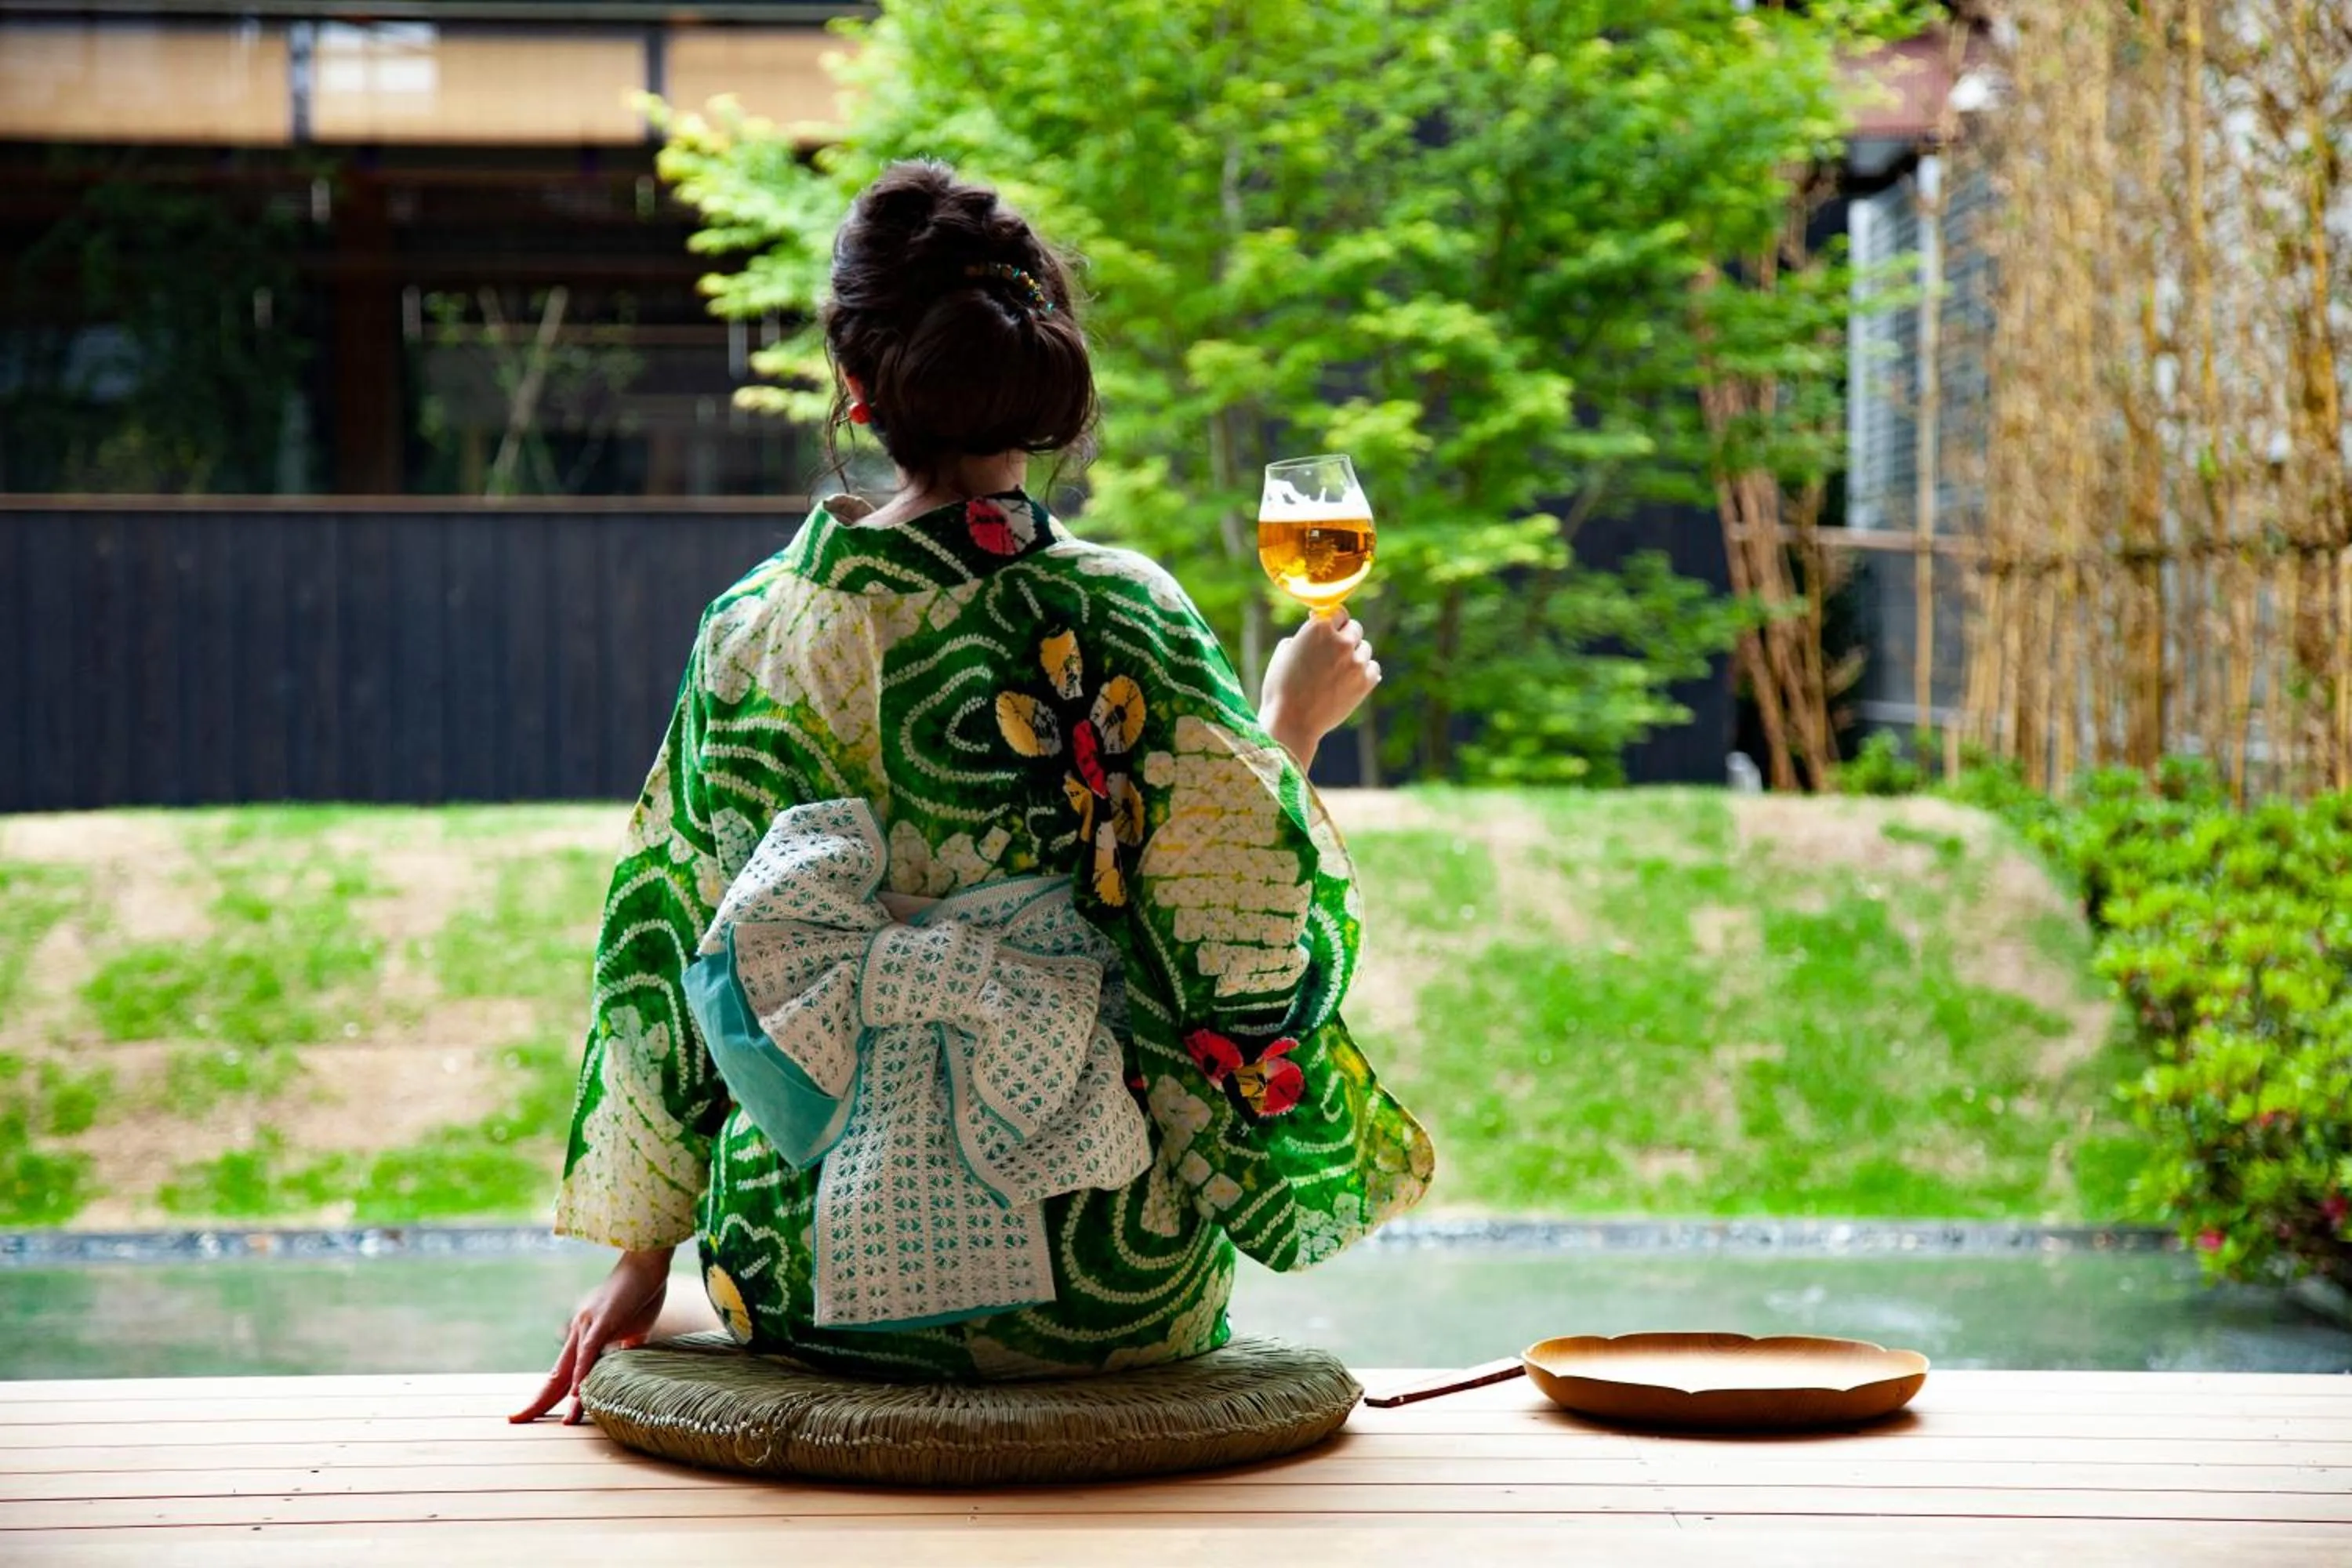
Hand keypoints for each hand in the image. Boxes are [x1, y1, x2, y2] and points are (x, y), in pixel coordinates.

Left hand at [509, 1247, 672, 1424]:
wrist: (646, 1262)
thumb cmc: (641, 1293)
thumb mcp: (633, 1330)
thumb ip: (627, 1349)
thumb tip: (630, 1367)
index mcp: (582, 1335)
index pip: (560, 1372)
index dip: (546, 1394)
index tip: (530, 1413)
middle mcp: (578, 1331)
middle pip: (555, 1374)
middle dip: (537, 1401)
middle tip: (517, 1420)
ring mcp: (588, 1325)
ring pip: (572, 1367)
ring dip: (566, 1397)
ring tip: (564, 1422)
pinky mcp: (603, 1320)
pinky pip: (590, 1349)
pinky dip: (582, 1372)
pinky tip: (578, 1391)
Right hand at [1259, 605, 1380, 769]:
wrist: (1291, 723)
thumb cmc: (1281, 688)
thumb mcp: (1284, 652)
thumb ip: (1304, 634)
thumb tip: (1315, 627)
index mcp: (1318, 627)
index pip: (1338, 612)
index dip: (1333, 621)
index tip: (1330, 627)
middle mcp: (1341, 640)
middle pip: (1355, 628)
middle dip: (1345, 637)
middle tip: (1333, 652)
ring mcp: (1356, 661)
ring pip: (1365, 648)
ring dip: (1355, 655)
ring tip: (1338, 672)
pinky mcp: (1365, 682)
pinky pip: (1373, 668)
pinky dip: (1365, 672)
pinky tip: (1350, 680)